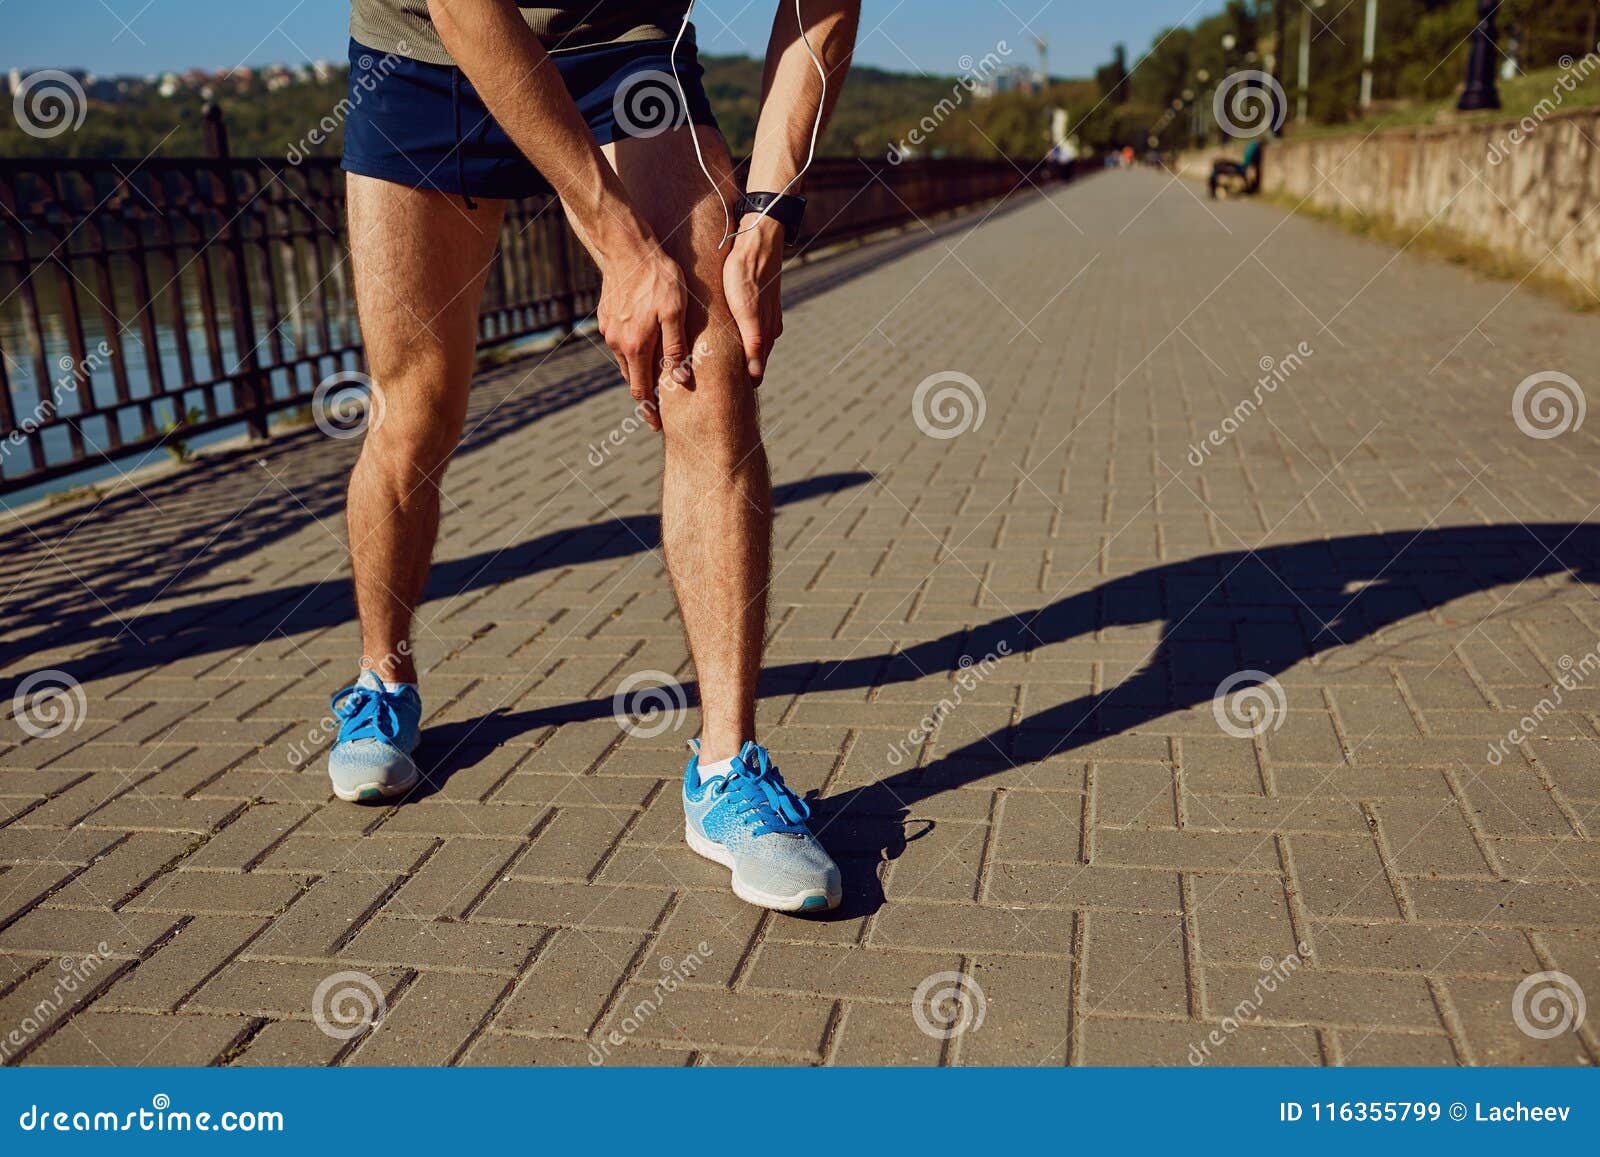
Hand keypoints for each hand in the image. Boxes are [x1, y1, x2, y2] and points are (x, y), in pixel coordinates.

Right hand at [596, 240, 688, 429]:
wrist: (627, 247)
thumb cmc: (659, 277)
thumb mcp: (676, 311)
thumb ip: (676, 347)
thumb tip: (682, 380)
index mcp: (635, 346)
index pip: (641, 390)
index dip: (650, 410)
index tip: (657, 425)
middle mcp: (618, 342)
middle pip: (631, 379)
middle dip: (644, 396)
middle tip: (658, 411)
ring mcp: (609, 329)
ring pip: (625, 361)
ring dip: (637, 374)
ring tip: (652, 383)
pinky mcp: (605, 317)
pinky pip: (620, 343)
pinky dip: (631, 353)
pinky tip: (642, 351)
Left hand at [723, 214, 785, 385]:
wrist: (758, 239)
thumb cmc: (747, 273)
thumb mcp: (747, 310)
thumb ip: (753, 342)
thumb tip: (755, 375)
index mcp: (765, 333)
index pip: (756, 370)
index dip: (743, 385)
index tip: (727, 401)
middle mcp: (768, 327)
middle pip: (754, 361)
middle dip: (741, 375)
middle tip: (720, 392)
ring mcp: (765, 315)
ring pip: (752, 345)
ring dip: (741, 358)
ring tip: (722, 371)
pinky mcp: (759, 303)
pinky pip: (750, 329)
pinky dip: (742, 340)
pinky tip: (732, 340)